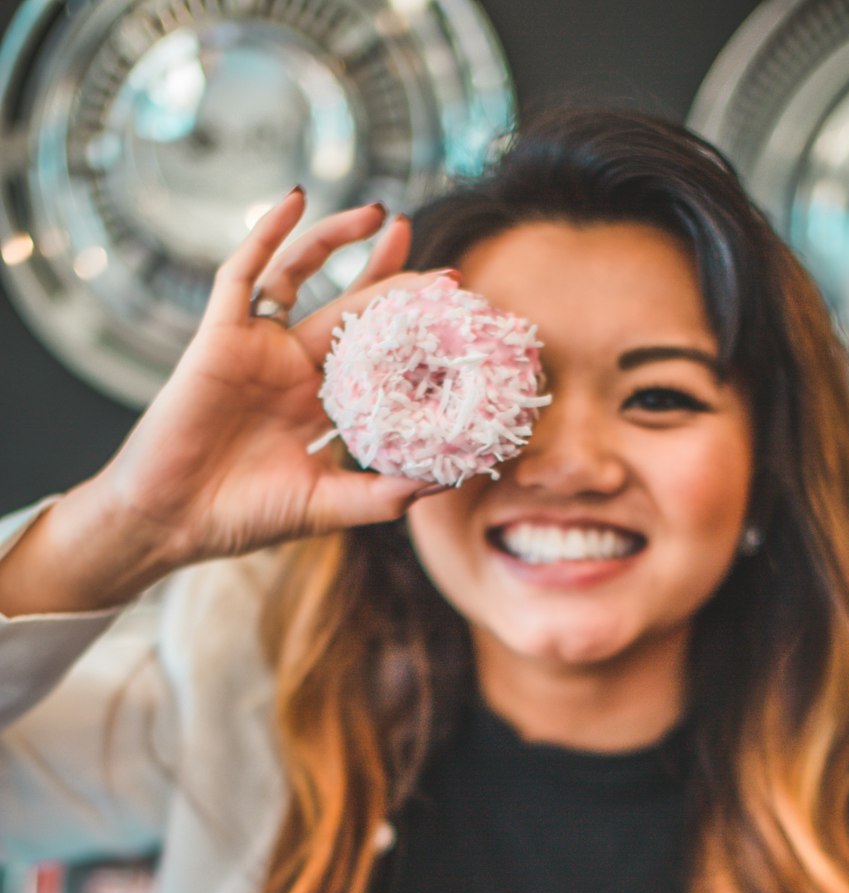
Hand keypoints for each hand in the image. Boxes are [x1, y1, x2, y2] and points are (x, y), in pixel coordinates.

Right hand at [97, 190, 454, 568]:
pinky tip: (296, 198)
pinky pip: (243, 273)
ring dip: (338, 240)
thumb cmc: (242, 518)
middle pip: (351, 309)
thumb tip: (444, 482)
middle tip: (442, 266)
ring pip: (302, 276)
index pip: (377, 357)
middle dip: (394, 280)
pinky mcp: (218, 333)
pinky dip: (267, 234)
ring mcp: (256, 347)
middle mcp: (291, 369)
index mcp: (319, 406)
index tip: (457, 320)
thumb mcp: (326, 507)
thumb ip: (381, 496)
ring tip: (384, 214)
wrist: (171, 520)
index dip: (413, 336)